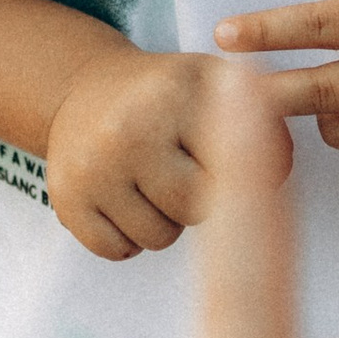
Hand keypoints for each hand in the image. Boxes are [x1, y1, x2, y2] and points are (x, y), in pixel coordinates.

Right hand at [46, 43, 287, 260]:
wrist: (84, 86)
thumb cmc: (169, 96)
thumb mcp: (219, 86)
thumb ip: (265, 125)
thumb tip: (274, 181)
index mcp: (179, 93)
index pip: (234, 173)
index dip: (235, 176)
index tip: (221, 160)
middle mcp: (131, 127)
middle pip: (194, 211)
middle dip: (196, 202)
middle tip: (179, 171)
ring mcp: (93, 164)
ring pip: (157, 239)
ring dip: (162, 223)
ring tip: (150, 184)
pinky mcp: (65, 196)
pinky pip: (117, 251)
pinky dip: (126, 239)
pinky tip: (123, 202)